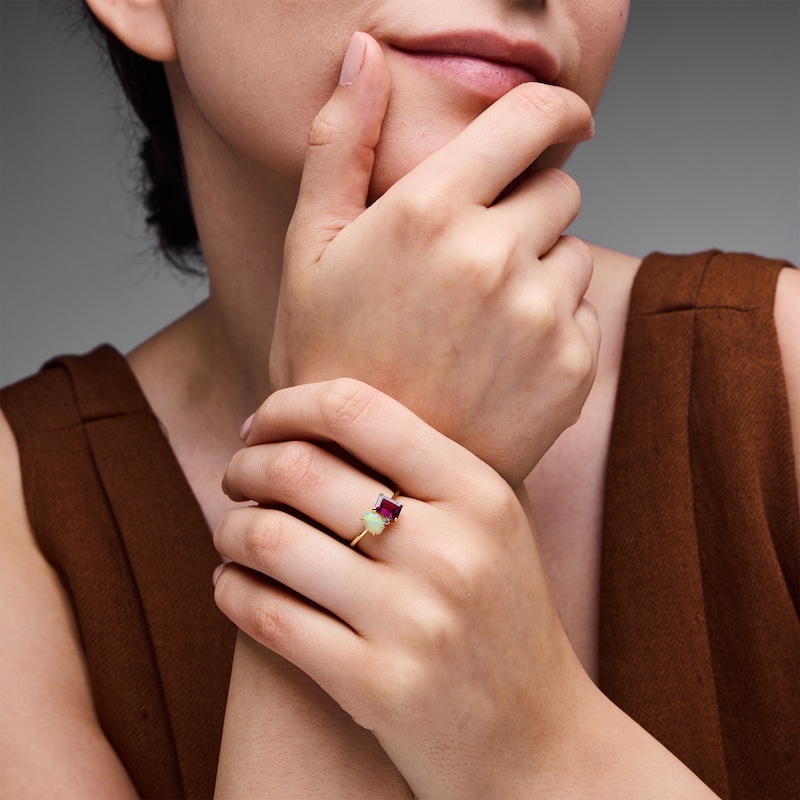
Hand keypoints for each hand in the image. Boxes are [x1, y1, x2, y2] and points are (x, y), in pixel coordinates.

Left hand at [215, 380, 589, 798]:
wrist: (537, 738)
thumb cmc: (502, 616)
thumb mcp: (492, 525)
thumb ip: (423, 467)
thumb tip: (316, 419)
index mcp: (480, 493)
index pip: (356, 408)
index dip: (288, 406)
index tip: (263, 428)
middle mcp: (452, 550)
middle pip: (301, 469)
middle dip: (245, 466)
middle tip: (236, 479)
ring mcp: (415, 621)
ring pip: (271, 539)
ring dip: (231, 529)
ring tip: (232, 533)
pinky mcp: (377, 685)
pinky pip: (267, 615)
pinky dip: (230, 589)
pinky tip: (231, 582)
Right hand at [269, 32, 599, 486]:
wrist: (369, 473)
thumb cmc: (330, 359)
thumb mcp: (310, 250)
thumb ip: (337, 142)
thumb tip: (364, 53)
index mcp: (430, 211)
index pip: (533, 118)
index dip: (555, 110)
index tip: (561, 121)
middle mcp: (494, 256)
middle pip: (558, 186)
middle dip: (526, 204)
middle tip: (473, 257)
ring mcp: (540, 316)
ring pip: (574, 249)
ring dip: (540, 264)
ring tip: (479, 316)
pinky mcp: (571, 368)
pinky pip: (585, 309)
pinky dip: (555, 320)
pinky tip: (500, 355)